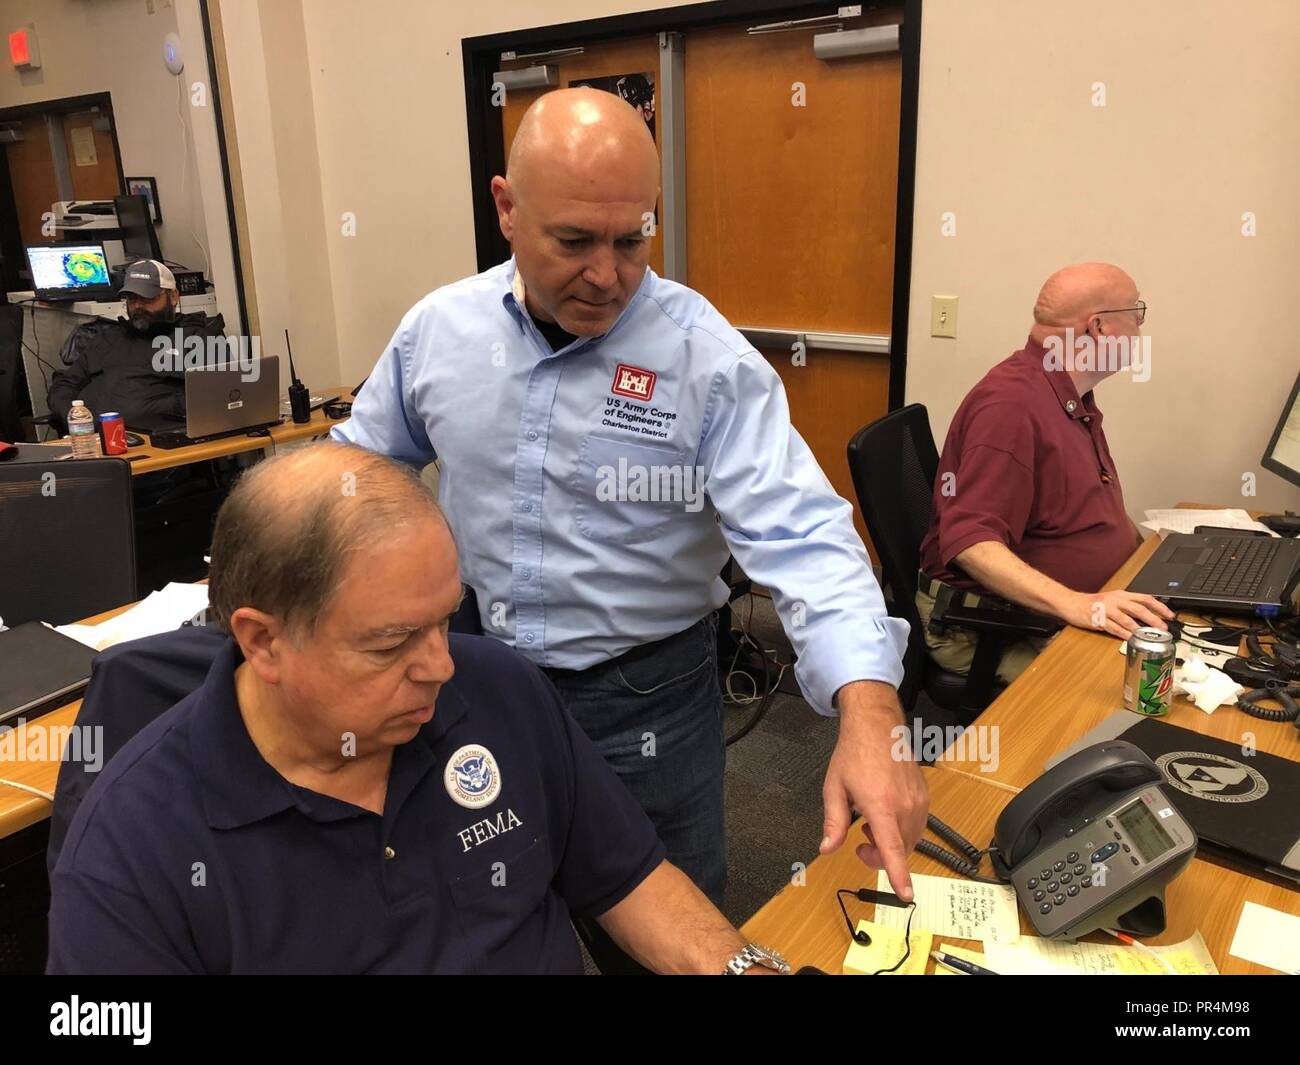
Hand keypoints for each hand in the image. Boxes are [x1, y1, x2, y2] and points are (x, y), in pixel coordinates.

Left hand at [821, 681, 928, 901]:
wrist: (877, 728)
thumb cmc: (853, 755)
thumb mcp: (834, 789)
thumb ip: (833, 822)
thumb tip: (827, 849)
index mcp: (881, 805)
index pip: (893, 848)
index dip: (899, 874)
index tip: (906, 895)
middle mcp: (904, 805)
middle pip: (900, 850)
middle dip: (880, 856)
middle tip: (860, 842)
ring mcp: (918, 801)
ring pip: (910, 840)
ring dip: (891, 843)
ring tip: (870, 823)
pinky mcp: (925, 797)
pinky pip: (916, 826)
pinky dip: (901, 830)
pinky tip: (885, 815)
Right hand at [1061, 589, 1173, 638]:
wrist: (1072, 603)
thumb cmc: (1093, 604)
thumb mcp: (1113, 600)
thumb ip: (1129, 607)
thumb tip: (1149, 618)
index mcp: (1121, 595)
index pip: (1145, 598)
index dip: (1159, 607)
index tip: (1170, 615)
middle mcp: (1115, 600)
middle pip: (1138, 609)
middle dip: (1153, 619)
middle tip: (1163, 628)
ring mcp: (1106, 610)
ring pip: (1126, 619)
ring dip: (1139, 628)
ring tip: (1149, 636)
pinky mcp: (1098, 620)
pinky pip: (1113, 628)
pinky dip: (1123, 634)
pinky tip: (1131, 639)